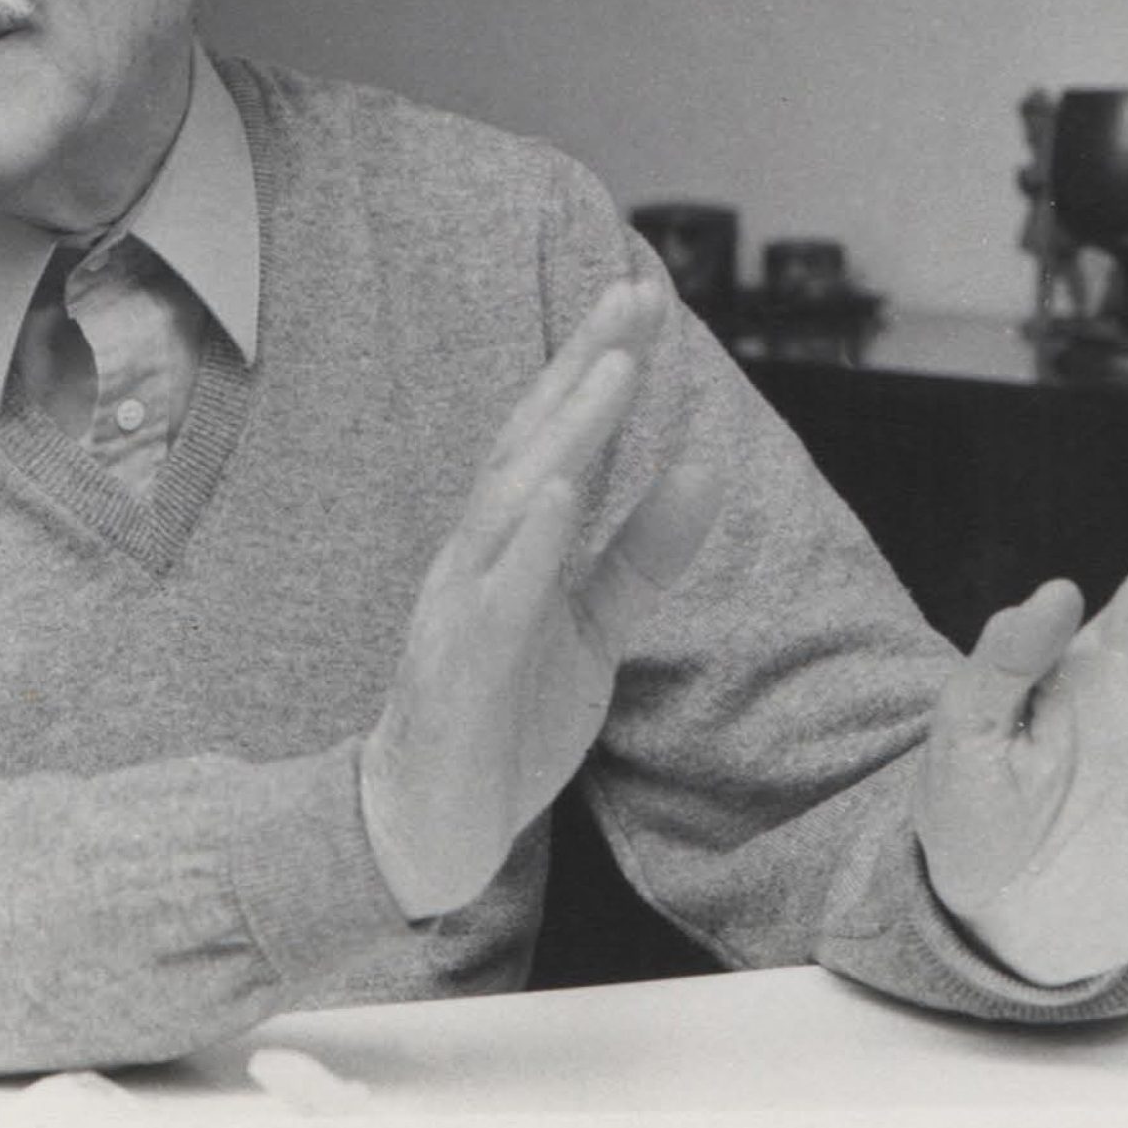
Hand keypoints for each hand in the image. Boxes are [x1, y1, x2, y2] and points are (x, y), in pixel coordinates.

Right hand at [361, 275, 725, 918]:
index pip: (556, 438)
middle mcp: (475, 558)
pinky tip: (561, 495)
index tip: (643, 295)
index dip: (597, 364)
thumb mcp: (592, 630)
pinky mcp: (457, 673)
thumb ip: (642, 554)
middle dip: (580, 366)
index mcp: (510, 545)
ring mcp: (458, 610)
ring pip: (509, 505)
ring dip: (563, 433)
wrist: (426, 832)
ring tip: (613, 372)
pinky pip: (493, 600)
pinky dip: (528, 545)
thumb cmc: (504, 718)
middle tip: (631, 294)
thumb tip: (701, 467)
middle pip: (528, 445)